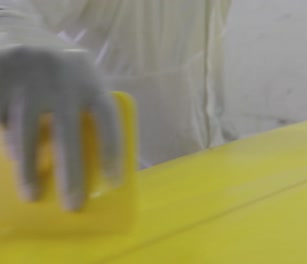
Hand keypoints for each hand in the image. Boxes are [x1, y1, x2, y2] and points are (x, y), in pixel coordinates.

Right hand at [0, 46, 121, 210]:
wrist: (18, 30)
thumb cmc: (59, 66)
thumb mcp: (82, 76)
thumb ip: (89, 105)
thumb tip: (98, 157)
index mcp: (88, 78)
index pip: (107, 118)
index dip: (113, 151)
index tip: (114, 181)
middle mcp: (59, 78)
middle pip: (68, 134)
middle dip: (71, 175)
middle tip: (73, 205)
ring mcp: (24, 79)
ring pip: (25, 134)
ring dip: (30, 169)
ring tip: (33, 194)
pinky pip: (0, 123)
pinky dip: (7, 147)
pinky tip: (13, 160)